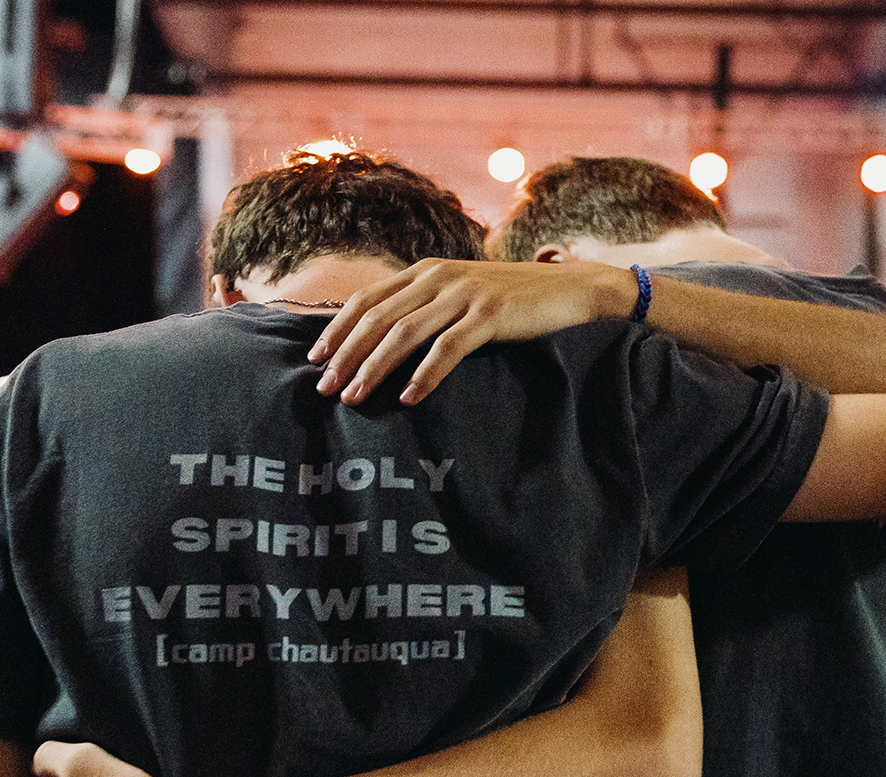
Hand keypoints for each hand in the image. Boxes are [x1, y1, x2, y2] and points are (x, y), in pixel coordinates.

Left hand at [308, 258, 635, 405]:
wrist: (569, 288)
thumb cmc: (512, 299)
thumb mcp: (461, 294)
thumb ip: (425, 306)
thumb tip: (381, 338)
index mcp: (426, 270)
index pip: (368, 299)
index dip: (337, 329)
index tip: (316, 358)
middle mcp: (439, 277)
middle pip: (378, 317)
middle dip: (347, 354)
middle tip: (325, 388)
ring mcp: (464, 294)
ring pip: (405, 333)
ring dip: (374, 367)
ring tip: (354, 397)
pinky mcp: (490, 314)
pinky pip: (448, 348)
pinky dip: (424, 374)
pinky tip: (408, 397)